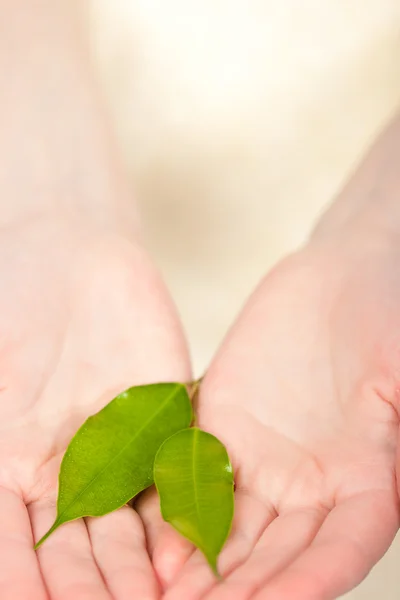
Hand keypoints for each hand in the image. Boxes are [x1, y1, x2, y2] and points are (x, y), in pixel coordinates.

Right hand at [0, 213, 190, 599]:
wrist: (72, 254)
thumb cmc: (13, 305)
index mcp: (13, 466)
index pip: (14, 548)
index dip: (23, 583)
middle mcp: (68, 470)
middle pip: (75, 550)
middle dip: (87, 591)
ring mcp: (120, 448)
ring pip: (125, 526)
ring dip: (133, 570)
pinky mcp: (165, 419)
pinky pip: (170, 473)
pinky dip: (175, 513)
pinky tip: (185, 549)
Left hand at [142, 231, 399, 599]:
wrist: (335, 277)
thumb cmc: (385, 314)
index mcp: (365, 478)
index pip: (341, 546)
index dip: (313, 579)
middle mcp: (311, 484)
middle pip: (279, 553)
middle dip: (245, 590)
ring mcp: (264, 459)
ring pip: (234, 527)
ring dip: (205, 567)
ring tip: (170, 597)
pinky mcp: (223, 429)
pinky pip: (199, 476)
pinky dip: (179, 510)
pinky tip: (157, 543)